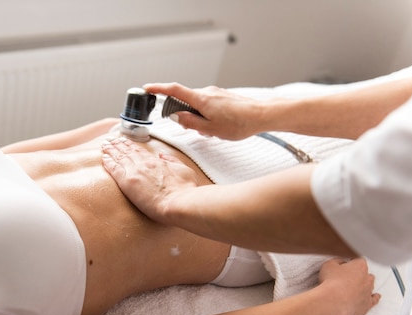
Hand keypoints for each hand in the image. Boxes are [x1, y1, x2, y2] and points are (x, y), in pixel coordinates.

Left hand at [101, 137, 197, 222]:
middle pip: (127, 151)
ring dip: (110, 150)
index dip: (130, 145)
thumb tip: (162, 155)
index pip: (139, 151)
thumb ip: (171, 161)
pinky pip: (114, 169)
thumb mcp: (183, 169)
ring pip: (119, 157)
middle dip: (117, 144)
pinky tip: (103, 157)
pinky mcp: (127, 182)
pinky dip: (108, 162)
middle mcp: (143, 164)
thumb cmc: (184, 190)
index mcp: (156, 162)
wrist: (179, 202)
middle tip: (110, 140)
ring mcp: (134, 172)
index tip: (124, 141)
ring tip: (104, 145)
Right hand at [144, 82, 264, 139]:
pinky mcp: (222, 97)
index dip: (159, 89)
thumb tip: (176, 116)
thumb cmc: (240, 123)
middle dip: (185, 115)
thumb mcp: (210, 129)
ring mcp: (215, 93)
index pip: (174, 90)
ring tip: (214, 130)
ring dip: (199, 118)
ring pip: (197, 105)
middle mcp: (207, 92)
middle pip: (186, 101)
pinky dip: (207, 115)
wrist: (262, 115)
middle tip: (196, 128)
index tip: (148, 88)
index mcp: (201, 99)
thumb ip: (190, 122)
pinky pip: (207, 105)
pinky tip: (219, 126)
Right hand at [317, 258, 380, 314]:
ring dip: (364, 285)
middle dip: (359, 274)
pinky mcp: (367, 304)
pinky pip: (374, 300)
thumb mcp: (329, 265)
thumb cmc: (331, 283)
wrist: (334, 302)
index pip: (359, 260)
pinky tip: (375, 296)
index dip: (352, 261)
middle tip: (349, 276)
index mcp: (359, 266)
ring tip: (356, 286)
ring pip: (370, 285)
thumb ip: (336, 261)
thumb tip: (340, 262)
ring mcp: (368, 291)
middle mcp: (367, 278)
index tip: (347, 263)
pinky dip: (374, 298)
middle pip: (366, 273)